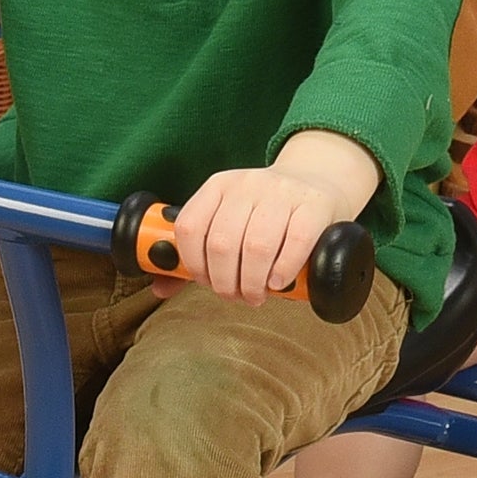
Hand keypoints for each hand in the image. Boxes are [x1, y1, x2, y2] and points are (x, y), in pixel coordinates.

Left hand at [164, 131, 379, 303]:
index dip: (193, 264)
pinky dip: (282, 271)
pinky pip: (294, 243)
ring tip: (256, 294)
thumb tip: (158, 289)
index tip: (205, 282)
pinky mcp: (314, 205)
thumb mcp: (229, 220)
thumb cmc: (266, 214)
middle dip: (225, 282)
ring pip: (256, 246)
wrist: (318, 182)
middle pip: (222, 243)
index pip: (190, 227)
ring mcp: (282, 192)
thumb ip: (196, 253)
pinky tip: (278, 282)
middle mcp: (247, 184)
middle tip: (235, 295)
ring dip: (252, 282)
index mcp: (219, 186)